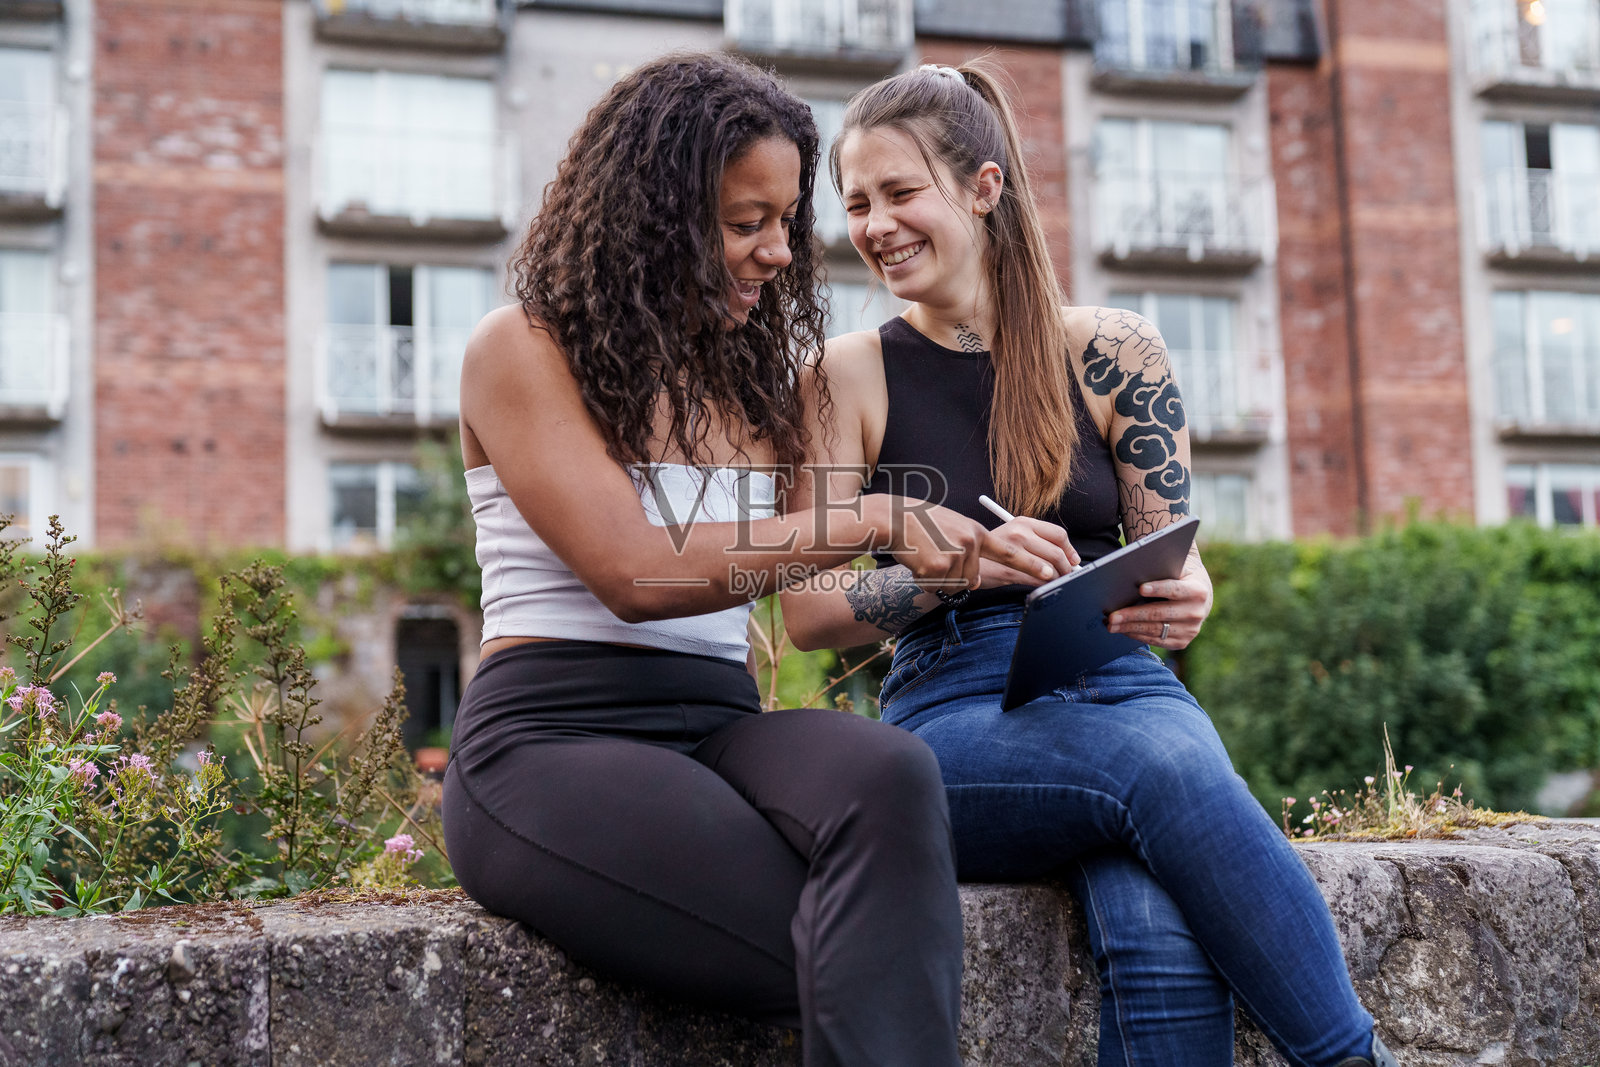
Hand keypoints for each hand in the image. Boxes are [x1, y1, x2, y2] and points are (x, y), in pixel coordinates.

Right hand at [879, 499, 1058, 593]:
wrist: (894, 519)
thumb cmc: (922, 524)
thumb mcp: (954, 529)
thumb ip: (972, 551)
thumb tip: (976, 581)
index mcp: (977, 532)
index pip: (1011, 551)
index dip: (1032, 564)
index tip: (1051, 574)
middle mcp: (970, 543)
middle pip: (973, 578)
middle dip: (955, 576)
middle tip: (936, 558)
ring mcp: (955, 555)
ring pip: (954, 585)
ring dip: (938, 577)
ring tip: (925, 555)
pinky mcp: (938, 567)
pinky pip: (937, 586)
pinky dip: (925, 579)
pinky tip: (917, 561)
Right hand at [977, 517, 1078, 588]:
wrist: (967, 561)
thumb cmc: (993, 551)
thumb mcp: (1014, 537)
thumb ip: (1037, 543)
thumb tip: (1067, 558)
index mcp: (1023, 522)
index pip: (1058, 534)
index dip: (1070, 550)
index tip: (1073, 561)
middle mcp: (1019, 533)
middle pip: (1056, 553)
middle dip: (1067, 568)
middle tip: (1067, 576)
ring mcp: (1013, 551)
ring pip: (1049, 568)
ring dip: (1056, 578)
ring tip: (1053, 582)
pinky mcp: (1008, 569)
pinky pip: (1036, 580)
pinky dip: (1043, 585)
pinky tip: (1040, 585)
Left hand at [1107, 545, 1212, 649]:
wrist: (1198, 600)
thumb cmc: (1179, 579)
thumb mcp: (1176, 570)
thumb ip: (1161, 570)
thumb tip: (1133, 571)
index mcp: (1197, 591)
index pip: (1175, 589)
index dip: (1158, 589)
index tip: (1140, 588)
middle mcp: (1196, 613)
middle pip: (1159, 614)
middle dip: (1133, 614)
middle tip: (1112, 615)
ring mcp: (1190, 630)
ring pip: (1154, 630)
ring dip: (1130, 628)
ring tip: (1111, 624)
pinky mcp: (1181, 642)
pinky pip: (1155, 640)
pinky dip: (1136, 635)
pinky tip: (1122, 630)